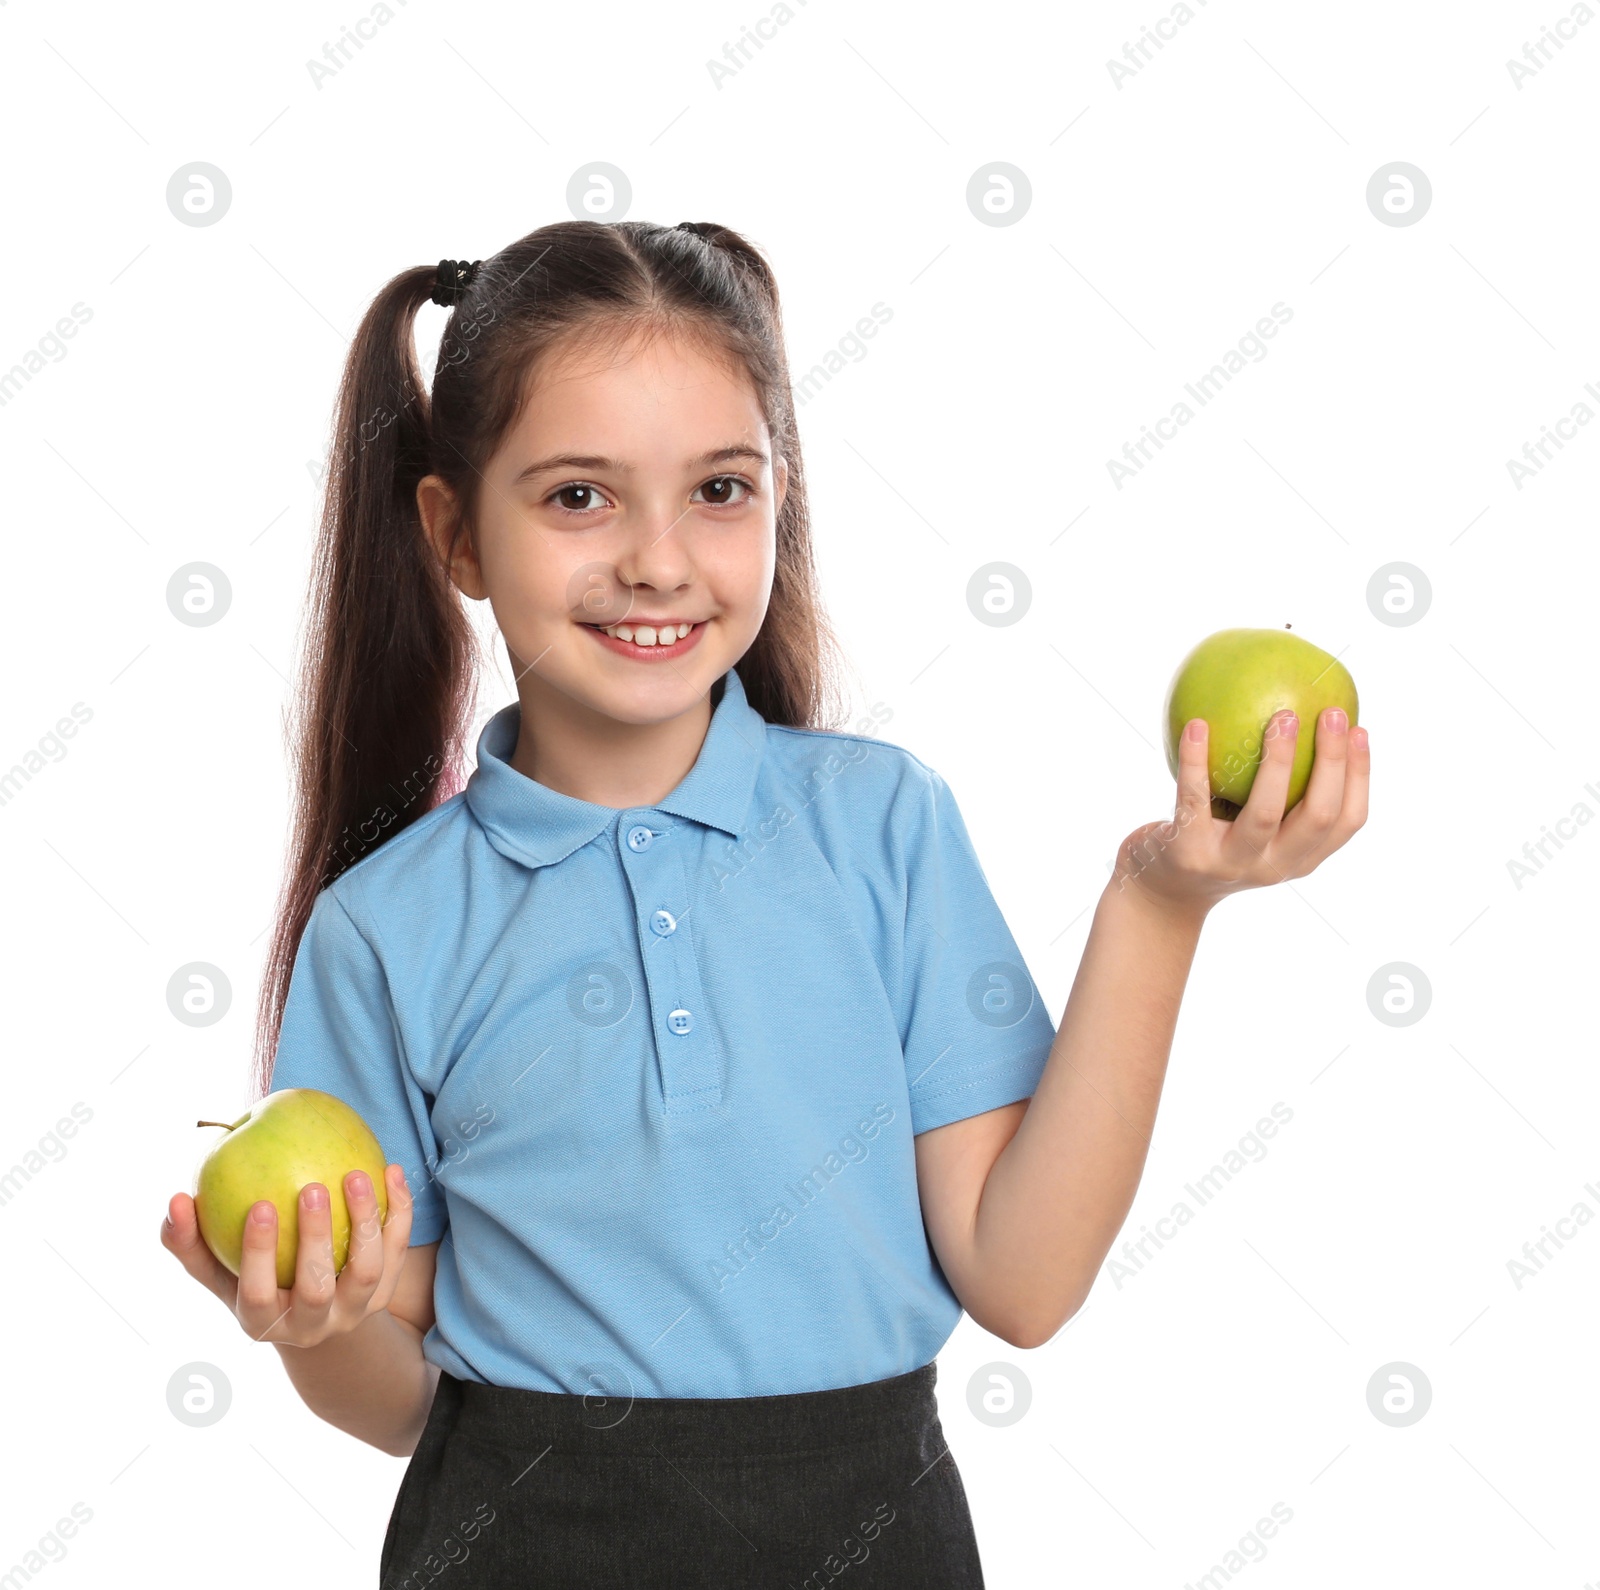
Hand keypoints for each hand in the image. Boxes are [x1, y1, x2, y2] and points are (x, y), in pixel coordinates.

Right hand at [160, 1164, 415, 1347]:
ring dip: (365, 1223)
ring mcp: (351, 1312)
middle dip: (315, 1239)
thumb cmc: (253, 1283)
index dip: (258, 1253)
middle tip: (311, 1187)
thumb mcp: (218, 1273)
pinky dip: (399, 1212)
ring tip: (355, 1174)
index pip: (256, 1294)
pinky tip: (391, 1170)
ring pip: (365, 1271)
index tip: (259, 1205)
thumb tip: (176, 1200)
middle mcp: (309, 1325)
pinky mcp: (383, 1295)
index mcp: (262, 1322)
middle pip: (315, 1288)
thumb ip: (192, 1242)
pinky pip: (397, 1250)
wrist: (314, 1321)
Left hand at [1112, 707, 1369, 919]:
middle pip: (1319, 816)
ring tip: (1283, 716)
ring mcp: (1231, 864)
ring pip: (1266, 811)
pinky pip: (1195, 799)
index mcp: (1299, 859)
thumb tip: (1301, 713)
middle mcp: (1272, 867)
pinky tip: (1197, 724)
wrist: (1160, 892)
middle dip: (1333, 763)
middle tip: (1331, 713)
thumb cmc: (1214, 841)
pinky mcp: (1189, 854)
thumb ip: (1280, 788)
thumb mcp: (1254, 827)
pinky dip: (1195, 760)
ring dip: (1279, 760)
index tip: (1359, 728)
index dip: (1360, 776)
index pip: (1347, 821)